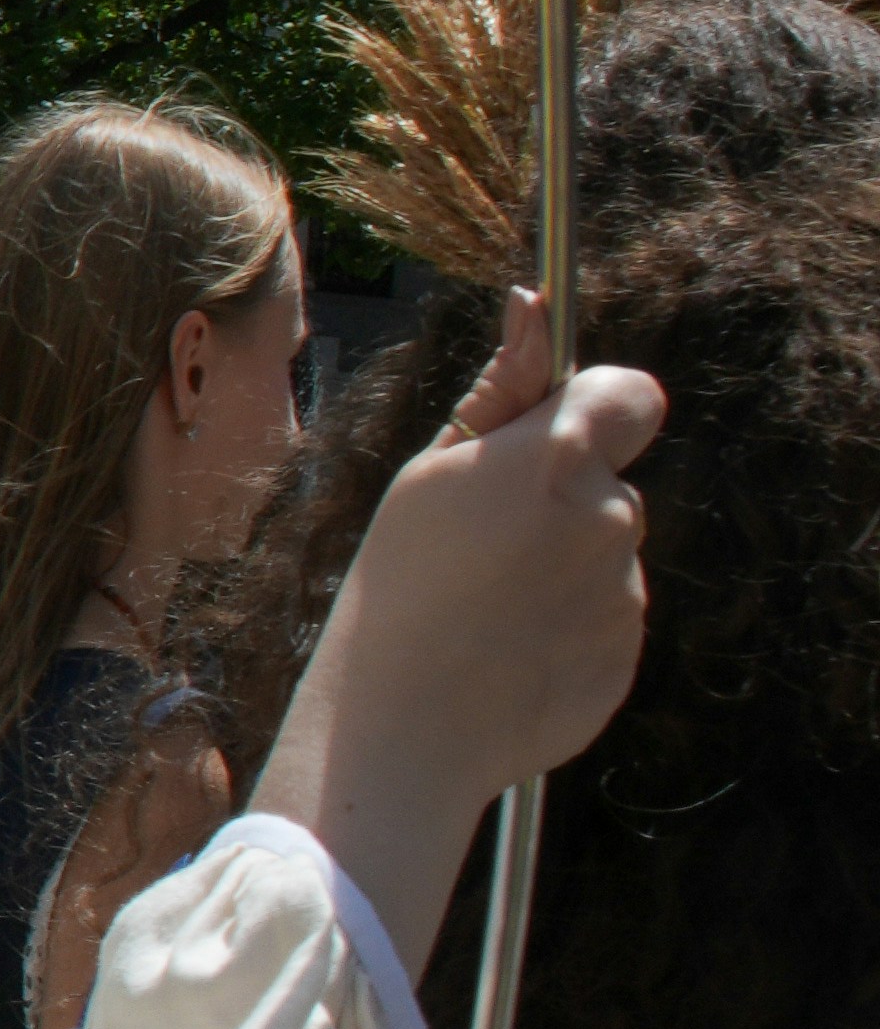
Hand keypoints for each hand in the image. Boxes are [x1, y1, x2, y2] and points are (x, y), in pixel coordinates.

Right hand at [251, 321, 667, 939]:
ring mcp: (627, 593)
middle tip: (480, 542)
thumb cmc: (398, 584)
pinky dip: (566, 626)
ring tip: (483, 605)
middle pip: (609, 481)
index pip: (631, 393)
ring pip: (606, 553)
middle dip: (561, 498)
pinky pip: (606, 618)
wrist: (402, 725)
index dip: (598, 404)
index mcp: (558, 459)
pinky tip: (504, 649)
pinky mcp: (630, 654)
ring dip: (560, 566)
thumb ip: (503, 390)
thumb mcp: (430, 472)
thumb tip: (532, 303)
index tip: (555, 432)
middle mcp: (610, 519)